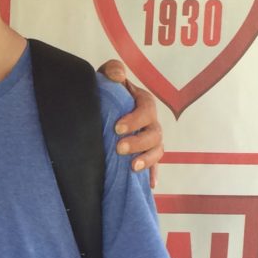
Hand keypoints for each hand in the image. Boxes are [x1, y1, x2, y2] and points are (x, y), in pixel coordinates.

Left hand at [98, 59, 163, 186]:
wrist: (100, 111)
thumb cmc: (105, 94)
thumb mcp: (106, 79)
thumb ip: (112, 71)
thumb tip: (118, 76)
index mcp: (143, 103)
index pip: (146, 109)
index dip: (134, 119)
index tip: (117, 128)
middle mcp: (150, 122)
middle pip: (154, 133)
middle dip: (138, 142)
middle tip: (119, 148)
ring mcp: (149, 140)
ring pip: (157, 150)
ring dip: (147, 160)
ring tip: (132, 167)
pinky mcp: (144, 155)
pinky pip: (154, 166)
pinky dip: (153, 175)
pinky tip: (150, 185)